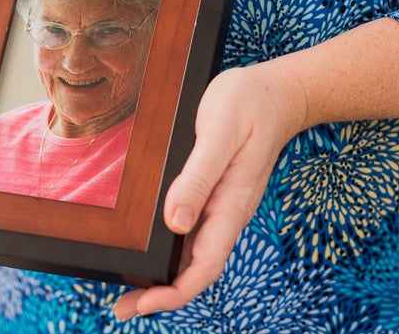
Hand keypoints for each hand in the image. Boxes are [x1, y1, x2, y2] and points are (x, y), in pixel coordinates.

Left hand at [114, 61, 305, 319]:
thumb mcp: (220, 133)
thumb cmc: (249, 105)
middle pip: (195, 268)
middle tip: (123, 306)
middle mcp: (226, 213)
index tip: (143, 305)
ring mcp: (221, 205)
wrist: (275, 92)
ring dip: (163, 274)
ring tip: (128, 285)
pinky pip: (192, 230)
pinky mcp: (214, 192)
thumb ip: (199, 176)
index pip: (204, 266)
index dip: (174, 293)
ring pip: (192, 252)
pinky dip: (169, 247)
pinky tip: (150, 245)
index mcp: (231, 206)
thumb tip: (175, 222)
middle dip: (161, 292)